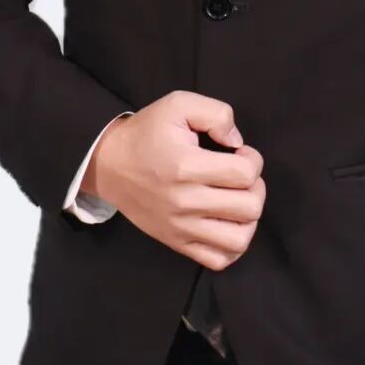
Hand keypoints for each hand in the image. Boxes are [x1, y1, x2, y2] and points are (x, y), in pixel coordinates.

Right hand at [89, 91, 265, 267]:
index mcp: (186, 166)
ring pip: (239, 240)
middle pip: (248, 207)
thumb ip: (216, 113)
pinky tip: (228, 223)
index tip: (240, 153)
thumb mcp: (178, 104)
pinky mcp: (176, 242)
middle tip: (241, 175)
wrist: (108, 164)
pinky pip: (217, 260)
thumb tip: (238, 142)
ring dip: (249, 219)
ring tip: (238, 200)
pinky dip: (232, 246)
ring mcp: (180, 227)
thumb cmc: (146, 133)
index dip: (253, 159)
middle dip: (255, 187)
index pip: (245, 173)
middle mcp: (184, 201)